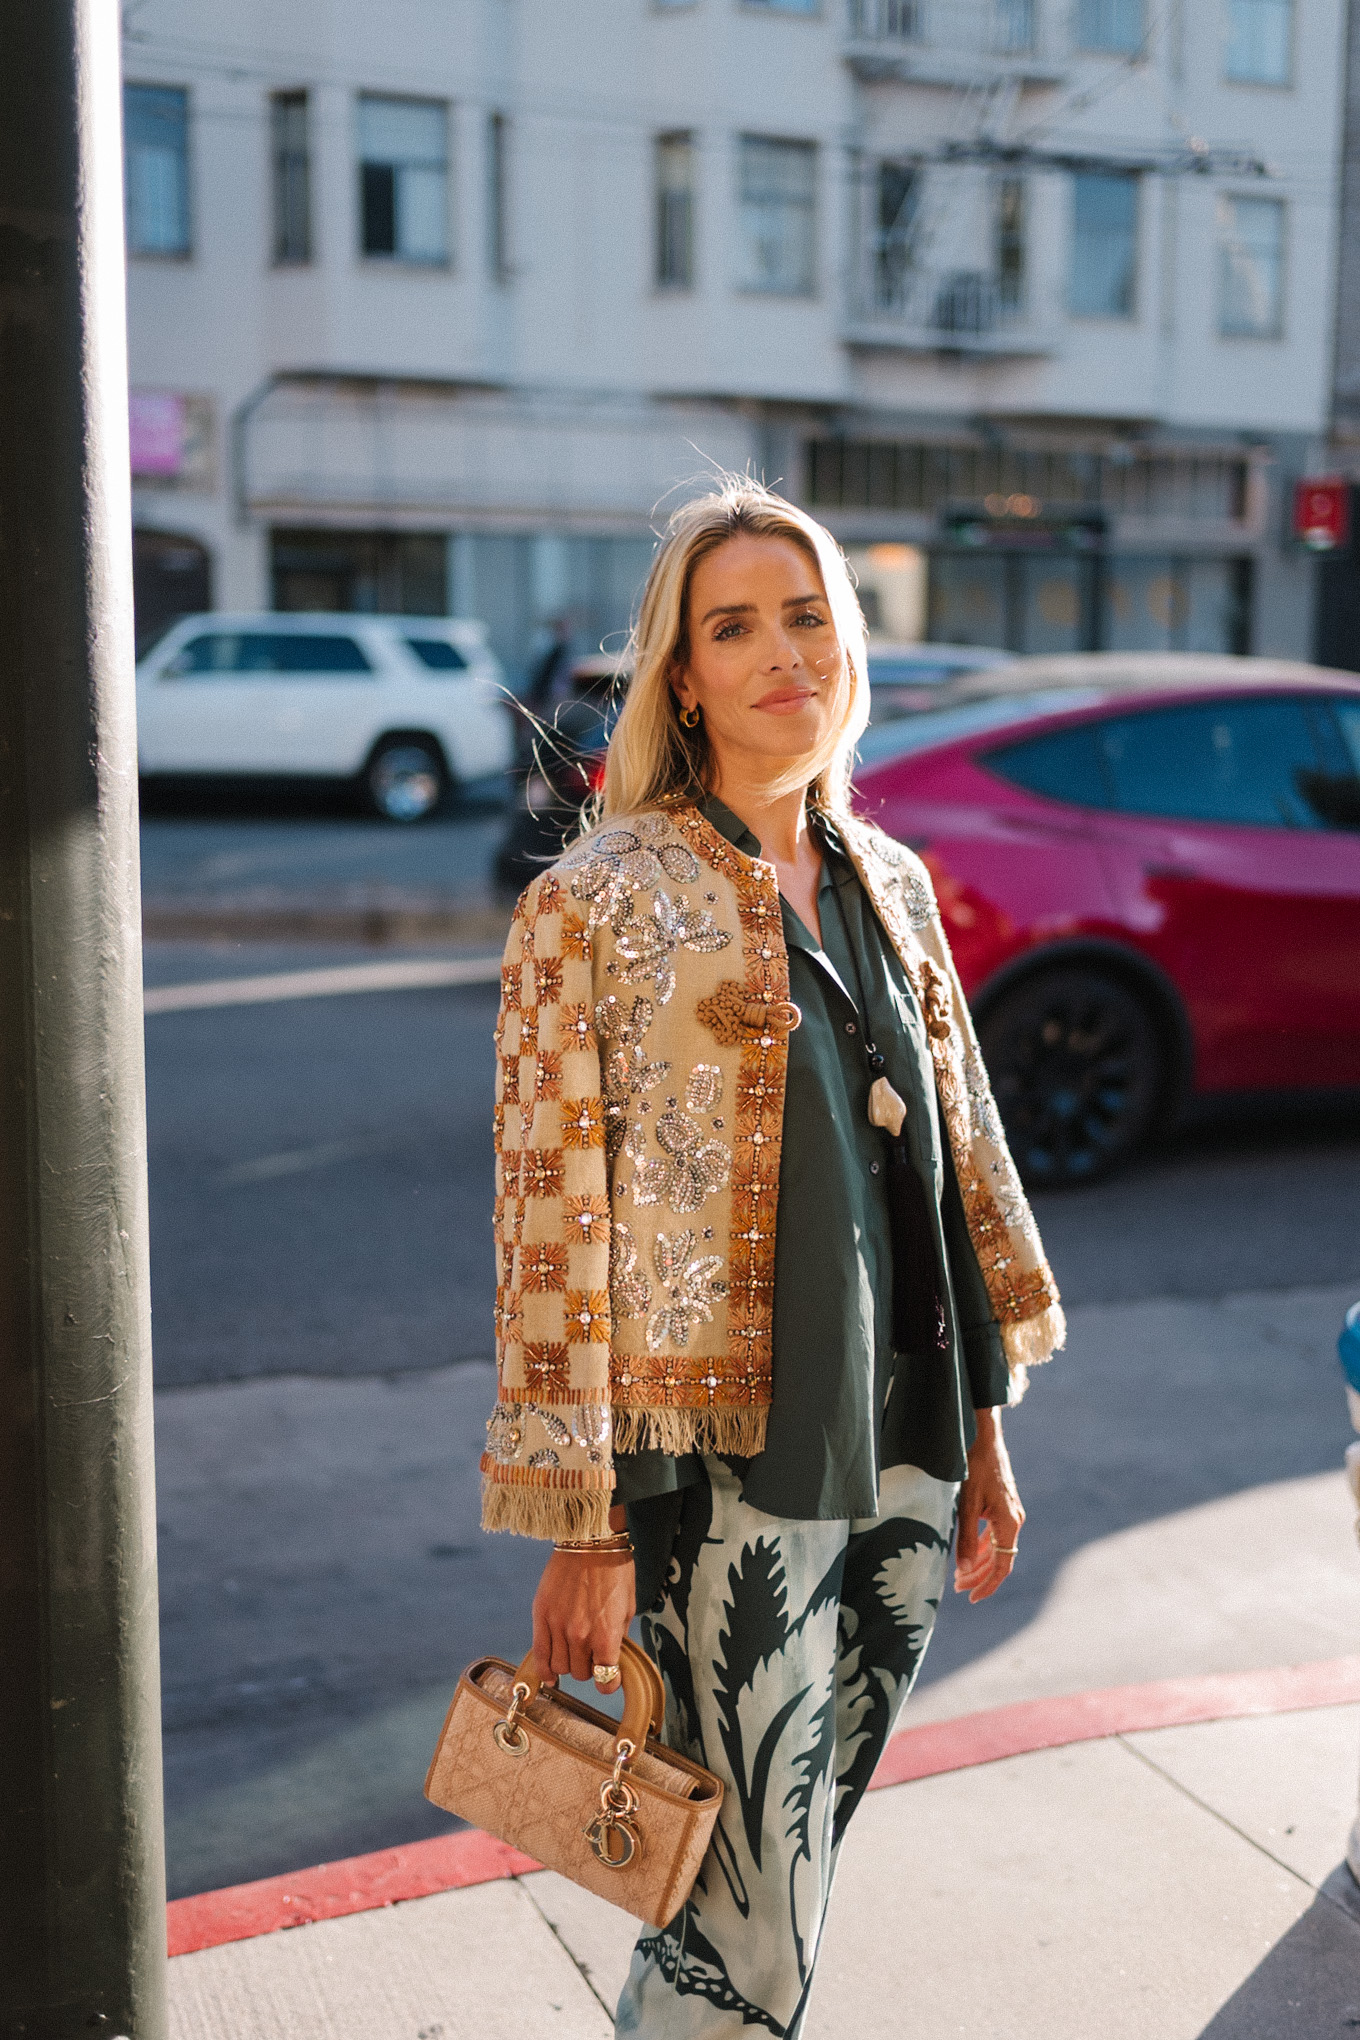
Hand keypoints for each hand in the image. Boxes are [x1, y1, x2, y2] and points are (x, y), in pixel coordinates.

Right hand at [532, 1546, 634, 1692]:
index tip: (609, 1680)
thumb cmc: (614, 1570)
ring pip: (560, 1667)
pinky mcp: (541, 1615)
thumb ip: (619, 1636)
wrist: (590, 1541)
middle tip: (592, 1655)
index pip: (606, 1679)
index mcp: (606, 1634)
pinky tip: (549, 1675)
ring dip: (568, 1665)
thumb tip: (612, 1657)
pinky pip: (539, 1654)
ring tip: (574, 1654)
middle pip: (581, 1674)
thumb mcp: (628, 1605)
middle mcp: (580, 1635)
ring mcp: (558, 1626)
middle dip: (589, 1669)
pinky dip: (544, 1669)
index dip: (609, 1683)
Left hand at [954, 1407, 1023, 1604]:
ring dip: (978, 1563)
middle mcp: (1014, 1522)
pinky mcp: (1003, 1508)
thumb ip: (965, 1539)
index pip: (1002, 1566)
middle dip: (978, 1576)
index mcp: (1009, 1524)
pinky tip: (967, 1555)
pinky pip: (993, 1535)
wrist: (984, 1439)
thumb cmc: (975, 1469)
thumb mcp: (966, 1505)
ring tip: (959, 1577)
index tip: (971, 1597)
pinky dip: (980, 1547)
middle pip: (999, 1560)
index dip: (987, 1584)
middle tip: (958, 1589)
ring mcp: (1009, 1514)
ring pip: (996, 1549)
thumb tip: (963, 1570)